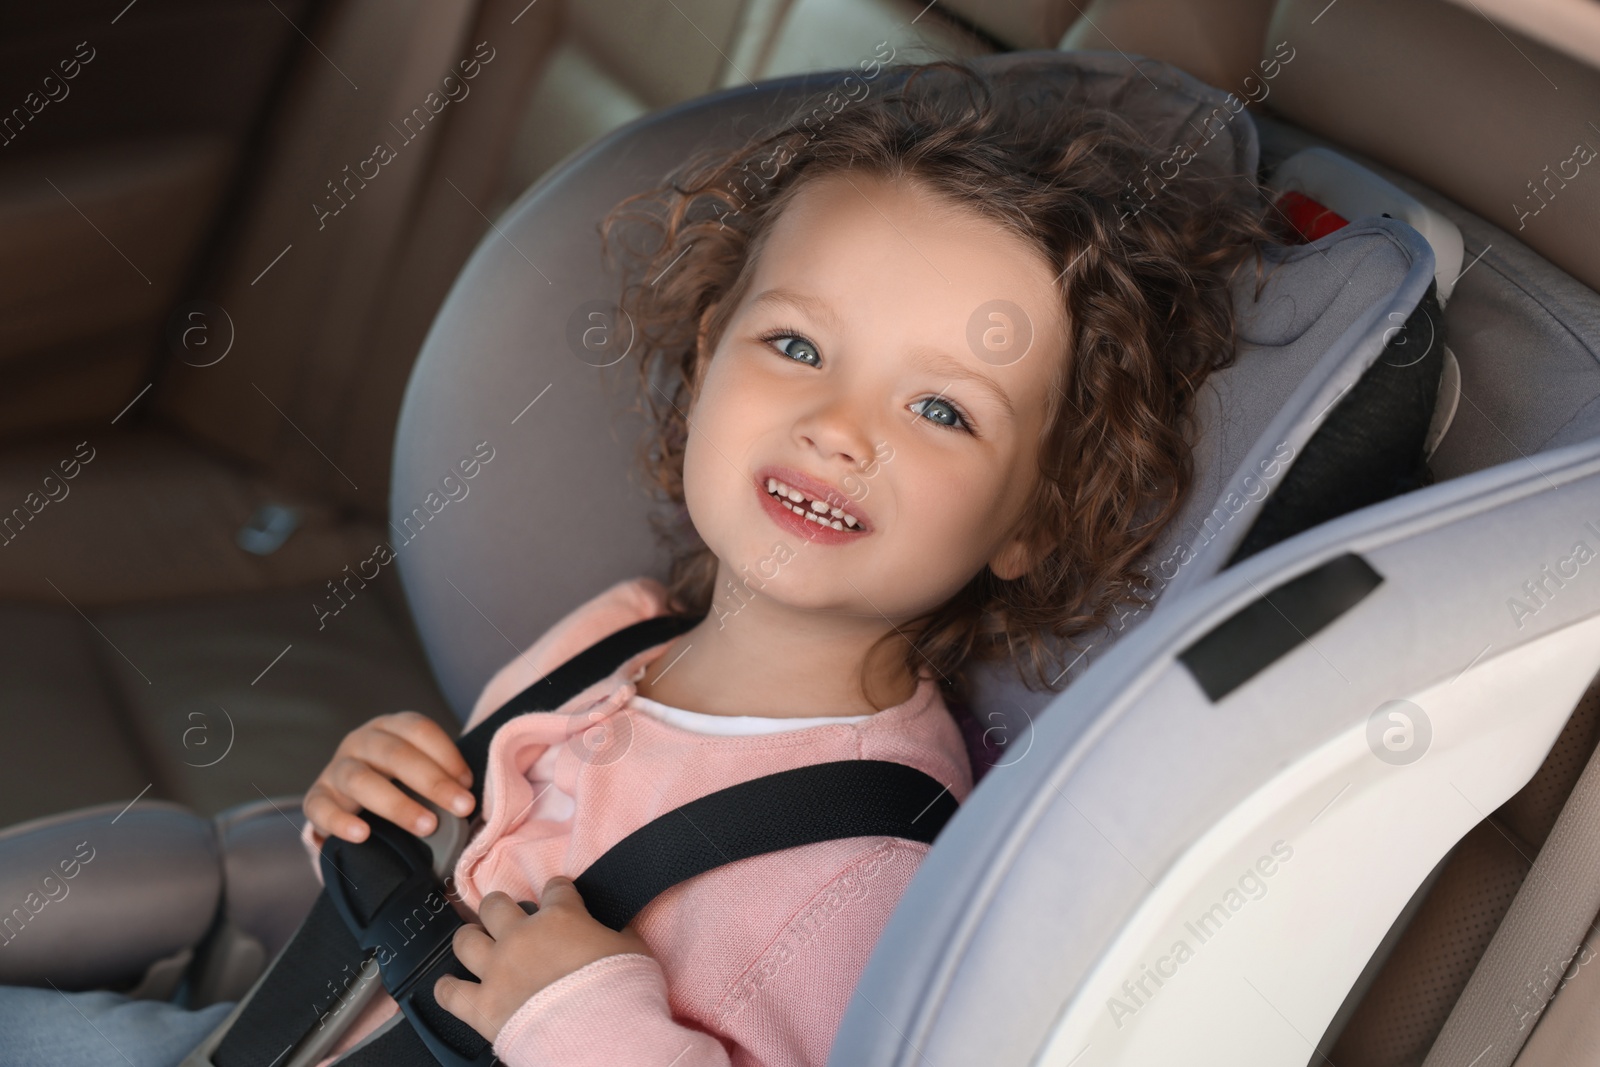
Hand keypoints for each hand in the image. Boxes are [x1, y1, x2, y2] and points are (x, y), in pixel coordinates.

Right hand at [303, 711, 474, 842]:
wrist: (350, 802)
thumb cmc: (398, 784)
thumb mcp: (417, 772)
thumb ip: (440, 779)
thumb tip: (470, 804)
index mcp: (391, 727)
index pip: (419, 730)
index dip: (447, 755)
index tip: (468, 784)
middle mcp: (361, 741)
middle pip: (395, 753)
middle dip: (433, 781)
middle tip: (462, 808)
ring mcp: (336, 768)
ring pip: (360, 779)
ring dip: (397, 804)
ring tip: (427, 826)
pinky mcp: (317, 798)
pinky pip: (321, 808)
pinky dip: (341, 821)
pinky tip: (363, 835)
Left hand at [433, 879, 651, 1042]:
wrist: (602, 1036)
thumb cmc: (623, 991)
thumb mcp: (634, 949)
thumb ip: (617, 931)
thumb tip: (616, 927)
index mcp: (561, 917)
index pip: (556, 888)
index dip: (559, 891)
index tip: (562, 896)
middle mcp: (522, 937)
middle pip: (496, 905)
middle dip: (501, 907)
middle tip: (509, 918)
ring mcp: (498, 971)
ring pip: (466, 940)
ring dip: (470, 939)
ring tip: (477, 944)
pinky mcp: (482, 1007)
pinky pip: (450, 993)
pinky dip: (447, 989)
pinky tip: (448, 986)